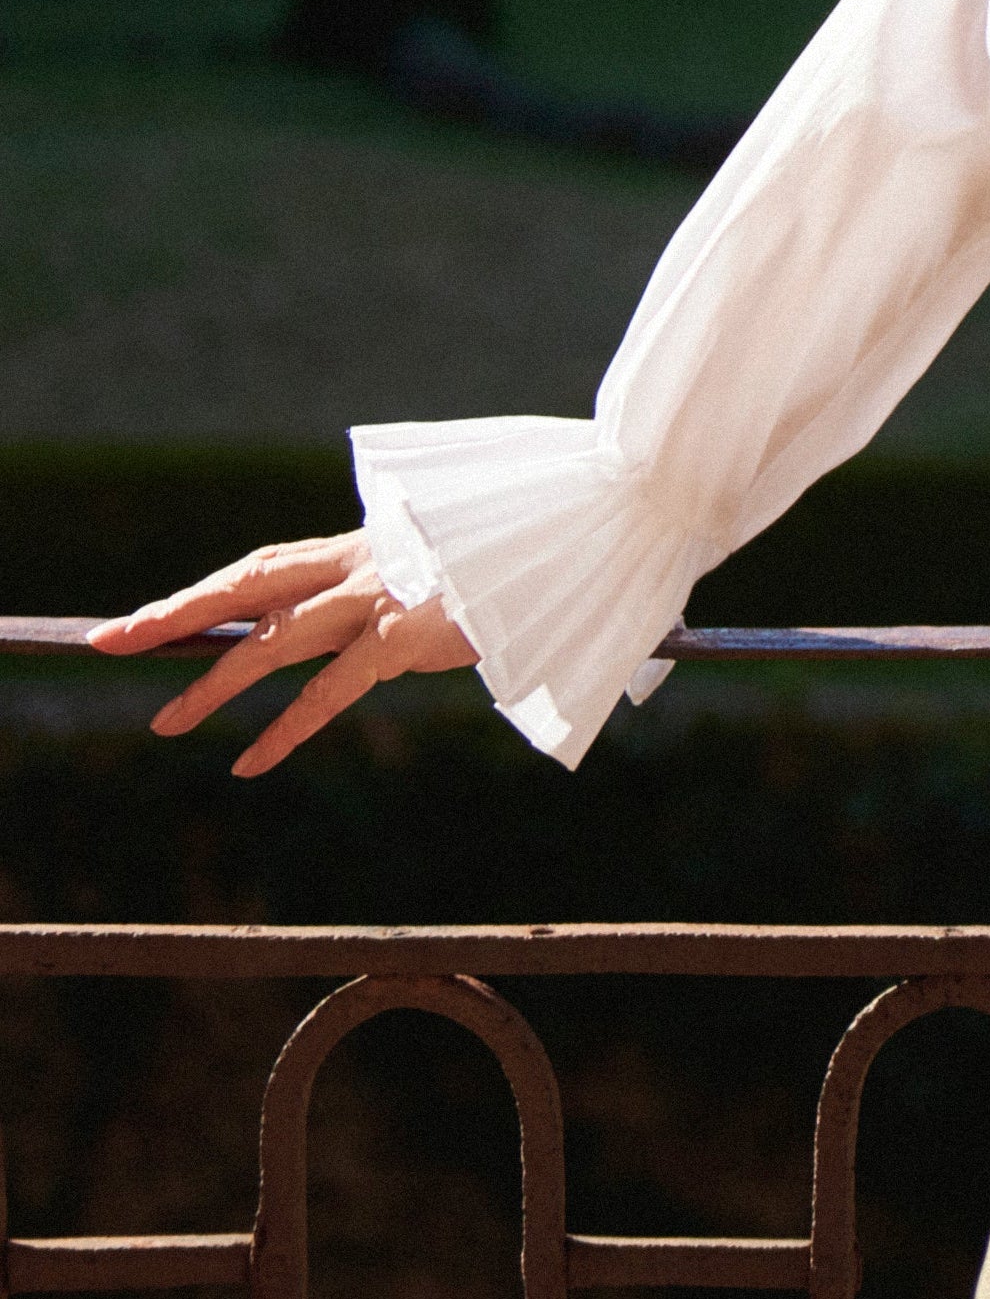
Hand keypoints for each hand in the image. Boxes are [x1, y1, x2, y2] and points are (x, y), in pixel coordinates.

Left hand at [93, 534, 476, 778]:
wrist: (569, 535)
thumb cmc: (504, 559)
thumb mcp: (430, 571)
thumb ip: (380, 598)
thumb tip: (331, 641)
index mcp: (357, 545)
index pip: (260, 568)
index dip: (199, 594)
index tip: (140, 621)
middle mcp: (356, 564)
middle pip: (246, 588)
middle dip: (174, 615)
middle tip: (110, 640)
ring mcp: (379, 598)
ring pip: (275, 640)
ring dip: (215, 684)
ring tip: (166, 723)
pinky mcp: (406, 636)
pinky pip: (332, 691)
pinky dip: (286, 729)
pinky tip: (248, 763)